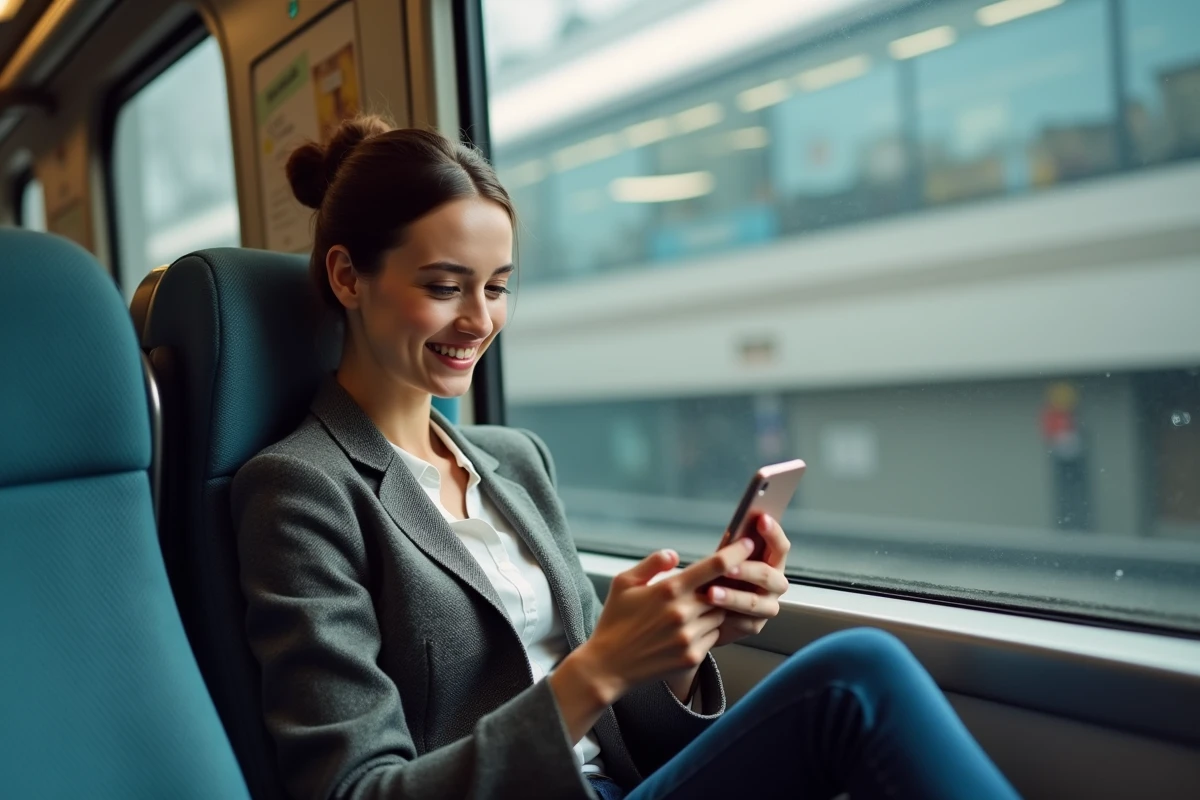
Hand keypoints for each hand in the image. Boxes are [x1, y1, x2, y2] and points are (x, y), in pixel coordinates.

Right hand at [568, 538, 758, 704]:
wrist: (608, 666)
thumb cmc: (615, 620)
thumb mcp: (623, 583)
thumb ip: (652, 563)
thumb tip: (675, 554)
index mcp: (669, 589)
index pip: (714, 566)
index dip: (736, 552)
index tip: (749, 543)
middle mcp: (683, 613)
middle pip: (722, 592)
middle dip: (718, 588)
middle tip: (705, 587)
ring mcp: (689, 637)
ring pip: (719, 615)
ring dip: (711, 610)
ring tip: (689, 612)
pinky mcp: (692, 657)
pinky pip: (713, 637)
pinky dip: (706, 631)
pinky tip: (685, 632)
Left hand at [705, 514, 790, 646]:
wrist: (708, 608)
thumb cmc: (718, 574)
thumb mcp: (724, 558)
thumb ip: (733, 546)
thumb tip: (737, 525)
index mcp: (772, 561)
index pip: (780, 546)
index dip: (773, 532)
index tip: (761, 518)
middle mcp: (775, 583)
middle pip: (768, 575)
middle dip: (747, 570)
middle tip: (727, 567)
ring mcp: (767, 606)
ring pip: (754, 602)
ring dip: (732, 597)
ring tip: (711, 593)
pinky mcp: (755, 625)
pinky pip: (744, 622)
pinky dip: (727, 617)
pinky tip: (713, 614)